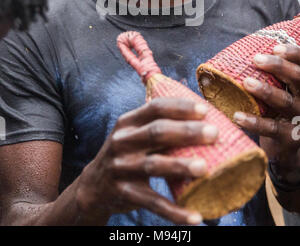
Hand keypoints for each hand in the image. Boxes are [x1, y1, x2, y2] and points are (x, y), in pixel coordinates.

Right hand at [75, 97, 217, 224]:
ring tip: (204, 168)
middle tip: (214, 134)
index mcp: (127, 122)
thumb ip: (157, 124)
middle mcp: (122, 142)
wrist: (94, 186)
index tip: (205, 110)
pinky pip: (152, 203)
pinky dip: (174, 211)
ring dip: (180, 166)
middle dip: (187, 132)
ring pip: (154, 165)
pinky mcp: (125, 193)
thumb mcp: (133, 133)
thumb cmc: (127, 153)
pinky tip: (195, 216)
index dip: (180, 107)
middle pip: (157, 133)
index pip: (155, 108)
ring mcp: (122, 168)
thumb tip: (203, 116)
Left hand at [234, 44, 299, 182]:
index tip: (276, 48)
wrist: (292, 148)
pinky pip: (271, 128)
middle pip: (299, 80)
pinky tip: (238, 116)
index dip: (295, 54)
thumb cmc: (282, 109)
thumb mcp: (286, 90)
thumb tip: (250, 49)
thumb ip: (277, 74)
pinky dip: (254, 122)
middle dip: (279, 67)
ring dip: (265, 90)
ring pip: (284, 102)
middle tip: (256, 58)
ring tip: (247, 82)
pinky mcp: (290, 138)